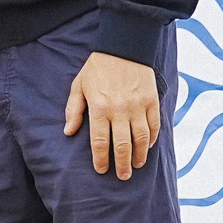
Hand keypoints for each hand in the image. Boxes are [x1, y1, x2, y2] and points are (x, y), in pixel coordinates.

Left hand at [64, 52, 162, 178]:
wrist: (124, 46)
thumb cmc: (98, 67)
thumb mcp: (79, 85)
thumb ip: (74, 109)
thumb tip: (68, 131)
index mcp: (99, 107)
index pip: (100, 142)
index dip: (101, 159)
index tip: (101, 170)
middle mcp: (119, 110)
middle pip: (121, 145)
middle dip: (122, 164)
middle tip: (123, 176)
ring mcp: (138, 106)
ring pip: (140, 139)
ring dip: (139, 156)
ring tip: (137, 166)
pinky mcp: (151, 101)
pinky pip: (154, 125)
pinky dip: (151, 139)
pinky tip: (147, 147)